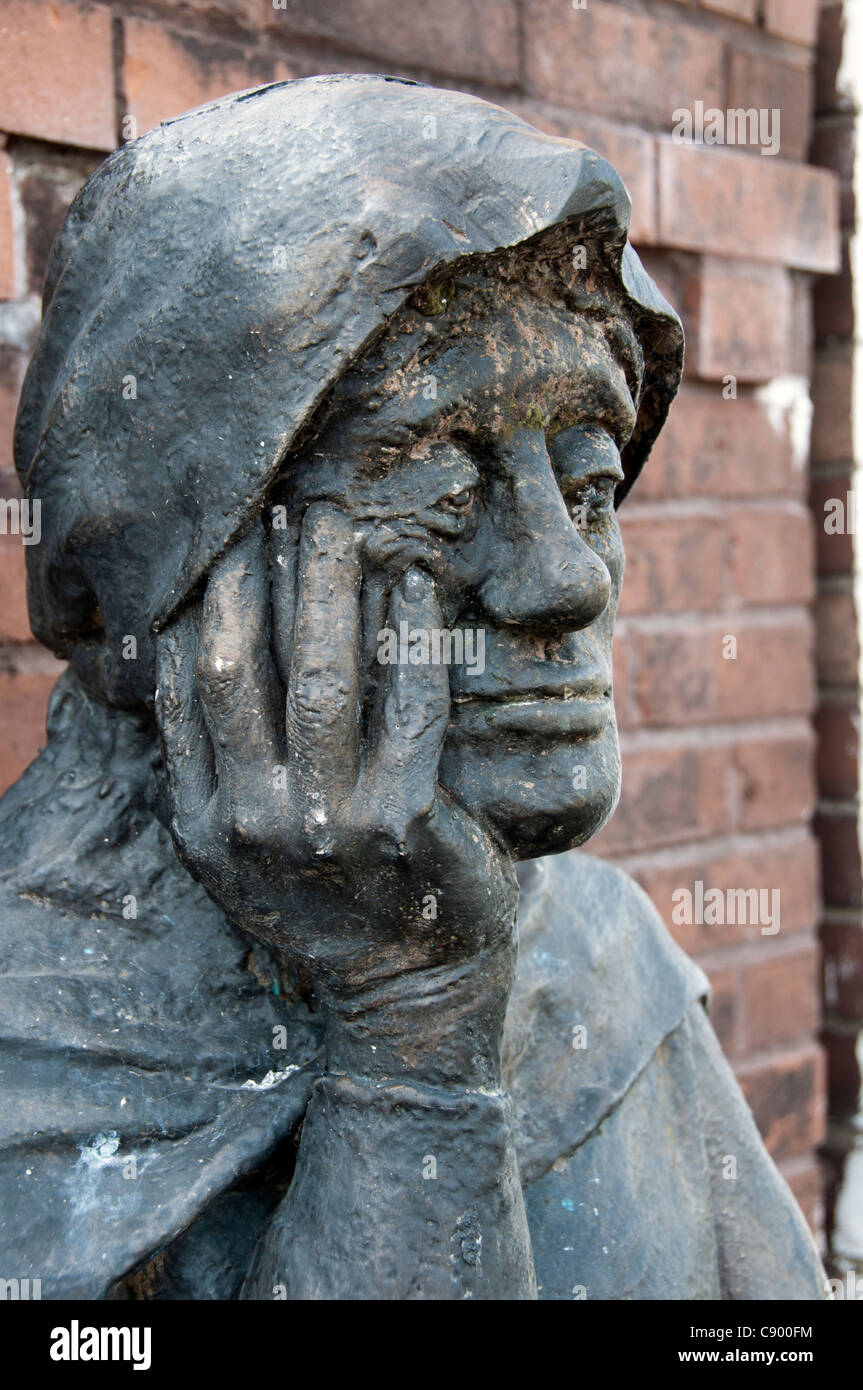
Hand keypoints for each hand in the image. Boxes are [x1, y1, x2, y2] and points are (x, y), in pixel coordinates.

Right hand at [154, 505, 517, 1083]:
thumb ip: (211, 767)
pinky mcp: (405, 822)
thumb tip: (187, 657)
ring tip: (338, 521)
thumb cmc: (327, 903)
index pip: (187, 688)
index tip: (222, 539)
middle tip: (277, 505)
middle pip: (242, 669)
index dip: (202, 603)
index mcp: (200, 821)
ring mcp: (329, 826)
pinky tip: (412, 582)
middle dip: (256, 577)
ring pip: (322, 678)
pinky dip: (408, 637)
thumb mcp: (239, 851)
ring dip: (327, 587)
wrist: (406, 988)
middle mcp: (251, 823)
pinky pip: (407, 708)